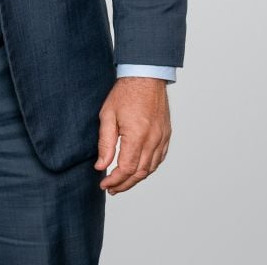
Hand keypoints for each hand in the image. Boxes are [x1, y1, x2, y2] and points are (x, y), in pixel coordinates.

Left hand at [95, 77, 171, 194]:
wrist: (146, 77)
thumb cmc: (125, 93)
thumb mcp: (108, 116)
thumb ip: (105, 143)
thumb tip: (101, 166)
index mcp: (137, 136)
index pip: (126, 169)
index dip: (114, 180)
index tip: (104, 184)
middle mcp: (152, 140)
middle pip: (139, 173)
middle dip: (124, 184)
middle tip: (112, 189)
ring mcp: (162, 138)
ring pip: (150, 168)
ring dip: (136, 179)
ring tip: (122, 182)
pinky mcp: (166, 135)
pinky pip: (159, 158)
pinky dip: (149, 168)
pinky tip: (139, 170)